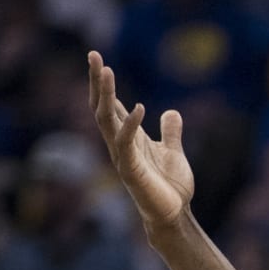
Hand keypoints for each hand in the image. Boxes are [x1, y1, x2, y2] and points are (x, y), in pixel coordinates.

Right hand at [87, 51, 193, 229]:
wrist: (174, 214)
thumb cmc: (170, 186)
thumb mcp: (173, 151)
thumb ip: (170, 132)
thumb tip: (171, 112)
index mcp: (129, 137)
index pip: (112, 106)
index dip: (104, 84)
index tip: (99, 60)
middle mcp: (120, 144)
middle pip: (103, 106)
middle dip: (98, 82)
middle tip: (93, 55)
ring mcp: (122, 156)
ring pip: (107, 120)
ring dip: (106, 95)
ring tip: (106, 70)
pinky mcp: (130, 171)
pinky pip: (126, 144)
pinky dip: (131, 125)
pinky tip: (140, 108)